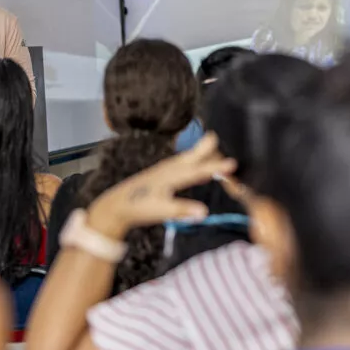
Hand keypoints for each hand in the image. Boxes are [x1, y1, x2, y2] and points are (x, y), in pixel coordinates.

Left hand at [86, 134, 235, 238]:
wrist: (117, 204)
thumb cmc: (139, 207)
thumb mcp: (161, 211)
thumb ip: (183, 210)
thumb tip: (204, 212)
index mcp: (170, 177)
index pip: (197, 171)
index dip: (215, 168)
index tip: (232, 164)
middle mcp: (168, 169)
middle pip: (191, 157)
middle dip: (205, 149)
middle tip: (218, 137)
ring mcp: (164, 170)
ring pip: (186, 158)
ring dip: (199, 152)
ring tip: (212, 141)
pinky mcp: (161, 173)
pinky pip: (181, 162)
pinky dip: (191, 159)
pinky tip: (195, 162)